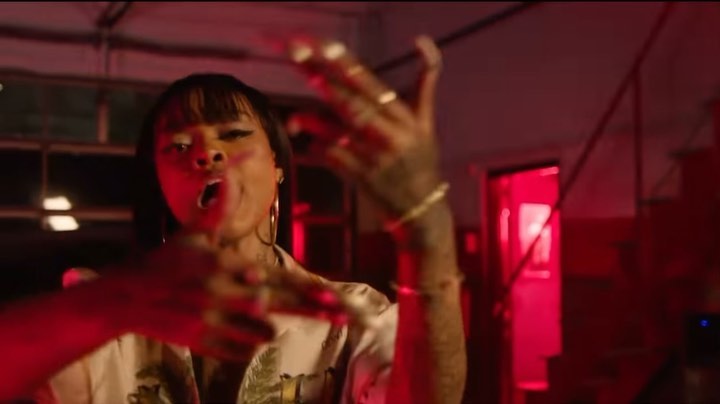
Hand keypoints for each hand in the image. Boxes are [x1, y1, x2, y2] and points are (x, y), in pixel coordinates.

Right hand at [105, 232, 347, 361]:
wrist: (127, 296)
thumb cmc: (164, 261)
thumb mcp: (192, 234)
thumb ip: (218, 212)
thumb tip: (229, 178)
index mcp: (226, 264)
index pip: (277, 278)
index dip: (308, 289)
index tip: (334, 297)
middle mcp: (224, 292)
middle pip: (280, 306)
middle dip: (314, 311)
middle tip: (343, 316)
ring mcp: (213, 320)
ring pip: (262, 332)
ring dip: (272, 328)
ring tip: (273, 323)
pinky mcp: (202, 342)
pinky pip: (238, 350)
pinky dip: (249, 345)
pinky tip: (255, 338)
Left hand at [285, 36, 448, 233]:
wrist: (422, 209)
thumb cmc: (421, 159)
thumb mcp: (426, 121)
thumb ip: (424, 82)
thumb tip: (422, 40)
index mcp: (404, 117)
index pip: (372, 86)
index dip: (348, 67)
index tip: (325, 49)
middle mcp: (391, 134)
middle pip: (350, 104)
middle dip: (323, 84)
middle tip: (298, 67)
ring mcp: (375, 158)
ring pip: (338, 134)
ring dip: (314, 123)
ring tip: (295, 120)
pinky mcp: (362, 179)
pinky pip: (333, 160)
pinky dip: (318, 152)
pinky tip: (308, 147)